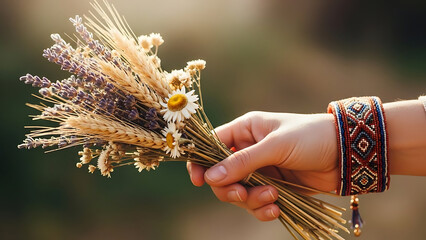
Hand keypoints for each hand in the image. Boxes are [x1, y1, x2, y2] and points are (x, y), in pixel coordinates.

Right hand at [186, 111, 338, 220]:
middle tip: (242, 194)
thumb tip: (210, 177)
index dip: (201, 162)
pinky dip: (263, 209)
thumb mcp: (276, 146)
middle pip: (222, 174)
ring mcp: (261, 170)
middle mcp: (249, 150)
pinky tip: (276, 210)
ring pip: (239, 192)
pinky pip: (257, 203)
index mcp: (246, 130)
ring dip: (251, 200)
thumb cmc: (310, 138)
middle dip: (230, 188)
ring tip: (272, 198)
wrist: (346, 154)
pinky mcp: (273, 187)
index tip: (199, 180)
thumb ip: (243, 162)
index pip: (212, 145)